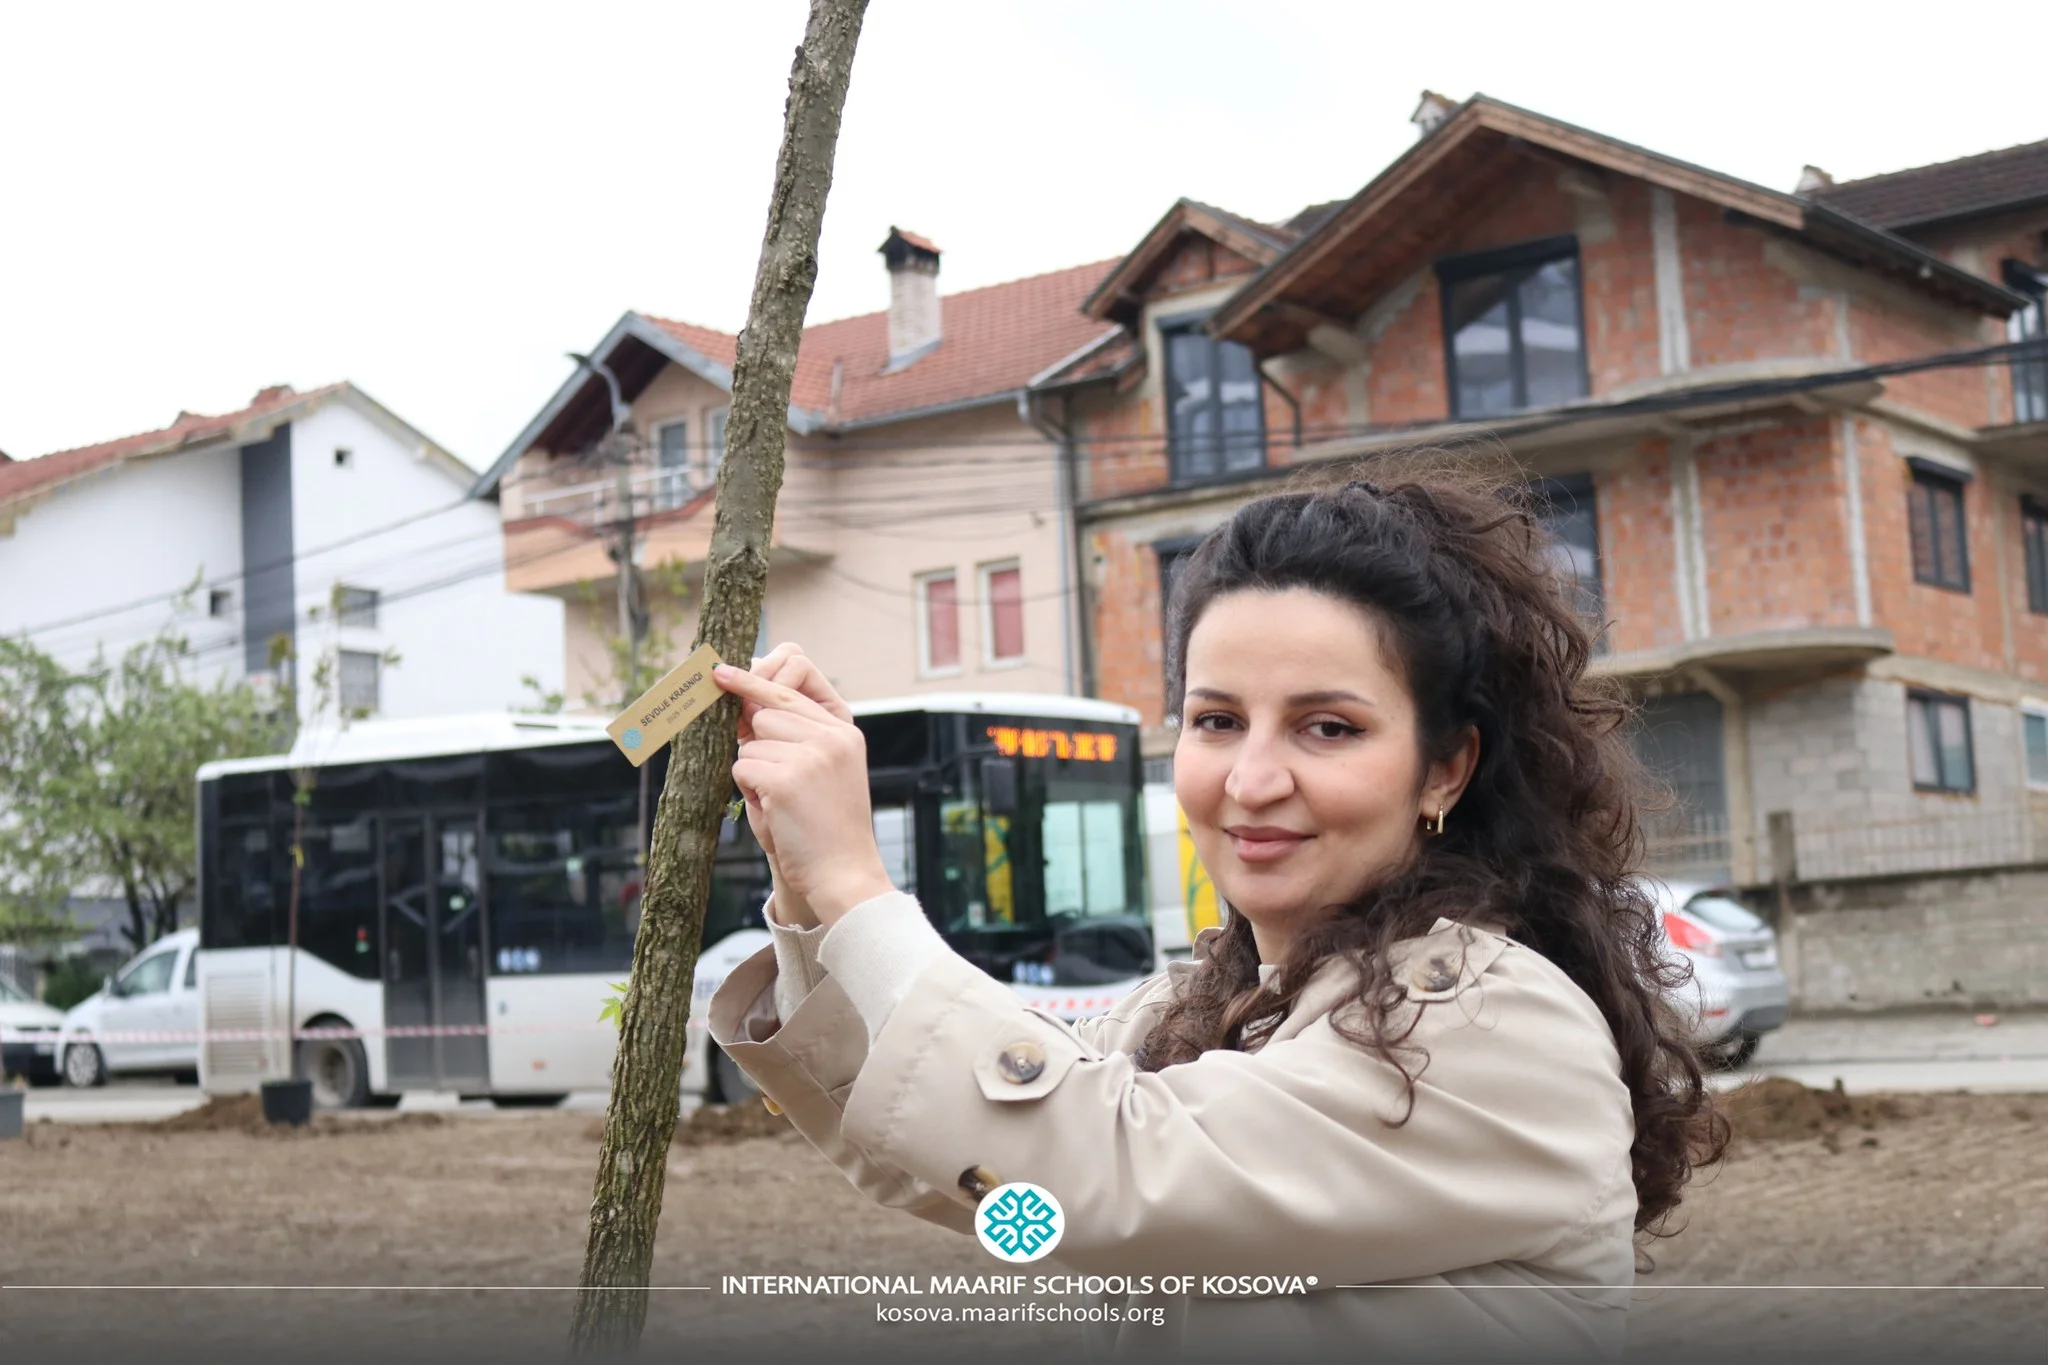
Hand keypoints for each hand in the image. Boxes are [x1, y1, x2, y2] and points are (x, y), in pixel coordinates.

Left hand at [717, 650, 892, 926]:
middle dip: (759, 746)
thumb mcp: (824, 772)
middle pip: (763, 716)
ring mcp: (809, 756)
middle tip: (782, 784)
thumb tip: (746, 707)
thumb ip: (798, 738)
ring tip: (784, 802)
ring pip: (749, 745)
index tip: (723, 670)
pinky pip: (742, 768)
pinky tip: (777, 812)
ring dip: (754, 772)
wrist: (844, 874)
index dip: (754, 681)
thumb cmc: (828, 829)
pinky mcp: (785, 779)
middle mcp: (830, 737)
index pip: (791, 692)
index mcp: (844, 732)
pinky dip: (749, 792)